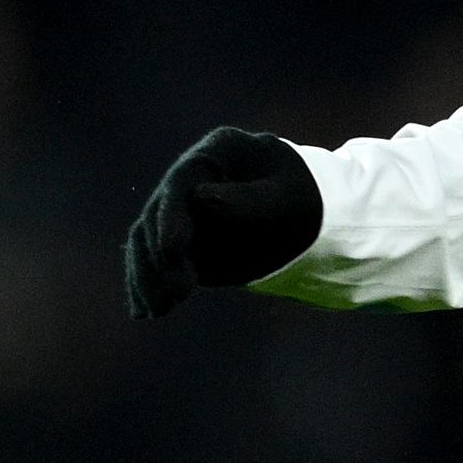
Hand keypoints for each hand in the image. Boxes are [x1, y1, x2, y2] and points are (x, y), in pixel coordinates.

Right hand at [121, 128, 322, 318]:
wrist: (314, 220)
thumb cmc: (305, 203)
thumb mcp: (287, 200)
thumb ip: (248, 201)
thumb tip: (200, 199)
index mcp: (220, 151)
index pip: (183, 182)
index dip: (172, 217)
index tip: (172, 251)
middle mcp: (193, 176)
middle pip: (158, 212)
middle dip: (159, 255)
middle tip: (177, 293)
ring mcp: (182, 206)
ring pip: (147, 238)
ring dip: (147, 275)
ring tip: (156, 310)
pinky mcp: (183, 237)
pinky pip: (156, 259)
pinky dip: (150, 283)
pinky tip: (147, 311)